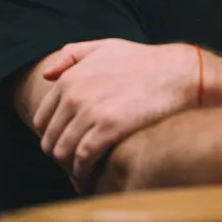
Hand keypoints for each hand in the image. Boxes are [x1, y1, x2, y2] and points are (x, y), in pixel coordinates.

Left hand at [33, 39, 200, 184]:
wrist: (178, 73)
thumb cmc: (145, 61)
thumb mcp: (106, 47)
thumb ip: (73, 55)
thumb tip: (47, 74)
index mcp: (69, 79)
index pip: (42, 119)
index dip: (52, 135)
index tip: (66, 143)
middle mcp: (74, 95)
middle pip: (49, 139)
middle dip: (59, 153)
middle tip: (75, 161)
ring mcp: (90, 112)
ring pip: (62, 152)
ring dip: (69, 166)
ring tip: (83, 172)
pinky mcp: (108, 129)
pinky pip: (82, 159)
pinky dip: (83, 171)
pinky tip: (91, 175)